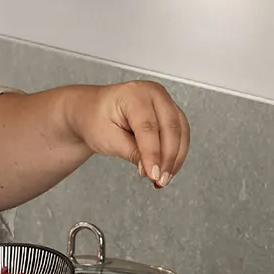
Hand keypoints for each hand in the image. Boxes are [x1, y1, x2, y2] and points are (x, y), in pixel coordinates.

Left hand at [69, 81, 190, 188]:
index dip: (153, 154)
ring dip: (176, 158)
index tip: (153, 175)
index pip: (148, 127)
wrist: (92, 110)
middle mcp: (153, 93)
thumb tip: (151, 168)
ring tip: (164, 178)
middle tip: (160, 180)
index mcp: (133, 94)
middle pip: (170, 127)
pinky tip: (168, 168)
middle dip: (168, 158)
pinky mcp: (170, 112)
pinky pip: (180, 133)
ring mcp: (164, 101)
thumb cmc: (95, 118)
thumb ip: (131, 152)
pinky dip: (176, 153)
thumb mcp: (107, 138)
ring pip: (180, 131)